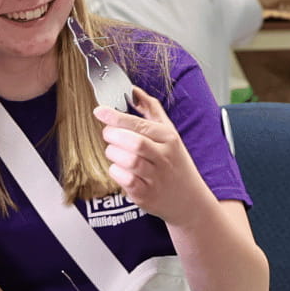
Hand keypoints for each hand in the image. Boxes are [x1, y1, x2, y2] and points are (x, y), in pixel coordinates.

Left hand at [96, 88, 210, 221]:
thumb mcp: (169, 134)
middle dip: (113, 135)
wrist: (189, 200)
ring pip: (127, 160)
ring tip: (115, 152)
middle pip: (133, 142)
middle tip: (108, 134)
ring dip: (114, 154)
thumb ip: (152, 110)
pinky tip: (120, 169)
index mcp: (169, 138)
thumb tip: (134, 91)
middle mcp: (164, 157)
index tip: (100, 111)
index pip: (140, 124)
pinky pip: (124, 179)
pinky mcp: (146, 194)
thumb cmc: (175, 163)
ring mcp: (155, 177)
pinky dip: (116, 172)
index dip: (116, 117)